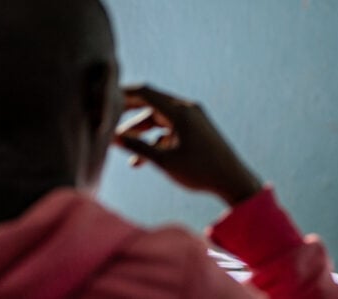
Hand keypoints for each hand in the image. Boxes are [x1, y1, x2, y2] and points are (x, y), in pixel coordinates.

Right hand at [114, 85, 261, 205]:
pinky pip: (170, 130)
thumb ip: (137, 147)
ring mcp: (194, 120)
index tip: (104, 99)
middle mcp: (188, 110)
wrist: (234, 181)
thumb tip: (113, 137)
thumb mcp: (164, 161)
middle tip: (106, 118)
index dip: (123, 95)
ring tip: (120, 145)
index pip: (146, 93)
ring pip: (159, 119)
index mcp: (181, 111)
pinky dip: (155, 140)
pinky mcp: (197, 132)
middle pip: (151, 104)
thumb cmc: (200, 171)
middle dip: (128, 113)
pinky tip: (140, 160)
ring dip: (140, 130)